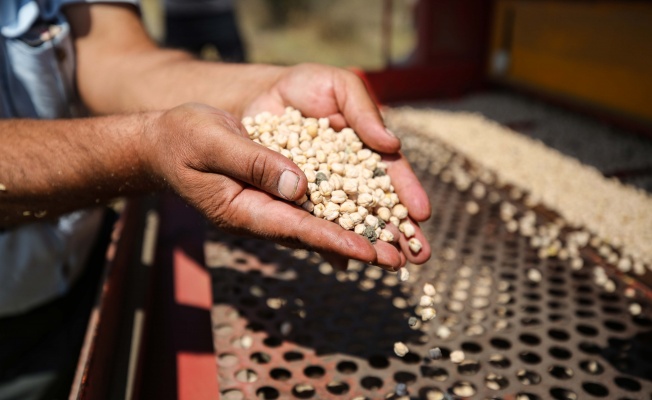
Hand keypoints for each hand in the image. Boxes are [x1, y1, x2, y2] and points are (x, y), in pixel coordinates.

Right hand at [145, 103, 402, 268]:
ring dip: (356, 232)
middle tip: (398, 261)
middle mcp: (260, 213)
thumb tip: (299, 185)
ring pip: (318, 222)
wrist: (165, 143)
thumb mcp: (211, 140)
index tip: (367, 252)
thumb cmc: (181, 139)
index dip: (332, 240)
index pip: (294, 228)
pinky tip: (365, 216)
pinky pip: (312, 205)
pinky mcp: (273, 193)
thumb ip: (253, 162)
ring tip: (394, 246)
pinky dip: (340, 211)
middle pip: (315, 234)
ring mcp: (267, 206)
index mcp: (241, 209)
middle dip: (356, 246)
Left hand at [241, 63, 431, 267]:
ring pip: (349, 221)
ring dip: (371, 244)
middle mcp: (349, 175)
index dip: (407, 193)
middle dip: (399, 231)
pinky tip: (343, 264)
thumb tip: (391, 144)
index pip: (390, 174)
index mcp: (365, 149)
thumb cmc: (306, 87)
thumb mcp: (341, 87)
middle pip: (377, 206)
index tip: (422, 213)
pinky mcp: (295, 201)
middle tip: (420, 256)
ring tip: (392, 266)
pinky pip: (313, 223)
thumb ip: (365, 112)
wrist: (259, 95)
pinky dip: (328, 243)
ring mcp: (323, 191)